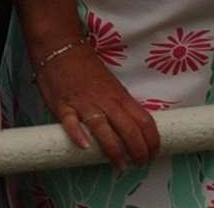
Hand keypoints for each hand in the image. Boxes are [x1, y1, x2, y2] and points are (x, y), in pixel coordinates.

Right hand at [32, 42, 159, 168]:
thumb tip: (133, 130)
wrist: (59, 47)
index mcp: (119, 96)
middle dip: (138, 151)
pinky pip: (71, 122)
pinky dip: (78, 135)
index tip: (154, 154)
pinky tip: (84, 146)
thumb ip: (119, 105)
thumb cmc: (86, 69)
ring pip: (104, 130)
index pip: (144, 121)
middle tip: (140, 164)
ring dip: (114, 151)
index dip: (152, 141)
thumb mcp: (110, 85)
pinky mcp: (63, 105)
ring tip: (120, 166)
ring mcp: (84, 104)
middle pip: (129, 130)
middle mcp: (106, 101)